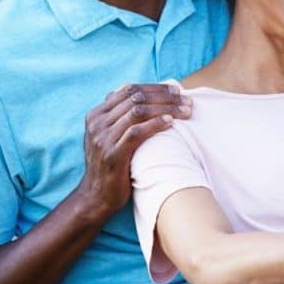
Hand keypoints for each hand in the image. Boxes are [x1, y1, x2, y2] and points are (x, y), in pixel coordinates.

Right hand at [75, 84, 191, 216]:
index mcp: (96, 114)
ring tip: (186, 111)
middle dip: (164, 97)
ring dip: (166, 108)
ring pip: (138, 111)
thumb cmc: (112, 164)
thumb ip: (121, 117)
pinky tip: (171, 122)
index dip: (155, 88)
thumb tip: (145, 97)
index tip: (177, 90)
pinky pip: (136, 132)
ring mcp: (103, 138)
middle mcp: (97, 123)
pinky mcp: (112, 154)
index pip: (128, 89)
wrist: (97, 196)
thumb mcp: (111, 136)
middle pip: (135, 98)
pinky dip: (156, 124)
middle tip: (187, 100)